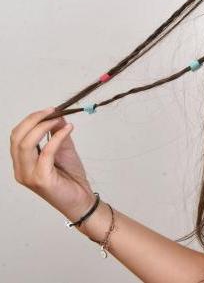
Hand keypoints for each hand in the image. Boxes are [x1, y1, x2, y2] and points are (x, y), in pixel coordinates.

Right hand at [10, 107, 95, 221]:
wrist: (81, 199)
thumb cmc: (70, 177)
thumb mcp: (63, 148)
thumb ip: (58, 133)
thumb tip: (57, 115)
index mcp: (22, 162)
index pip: (17, 136)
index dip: (31, 120)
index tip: (49, 110)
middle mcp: (21, 170)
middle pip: (17, 137)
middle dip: (34, 119)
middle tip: (53, 110)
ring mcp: (29, 176)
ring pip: (26, 144)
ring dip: (43, 126)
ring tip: (60, 118)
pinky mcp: (41, 179)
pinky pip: (46, 153)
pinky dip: (57, 137)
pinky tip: (69, 129)